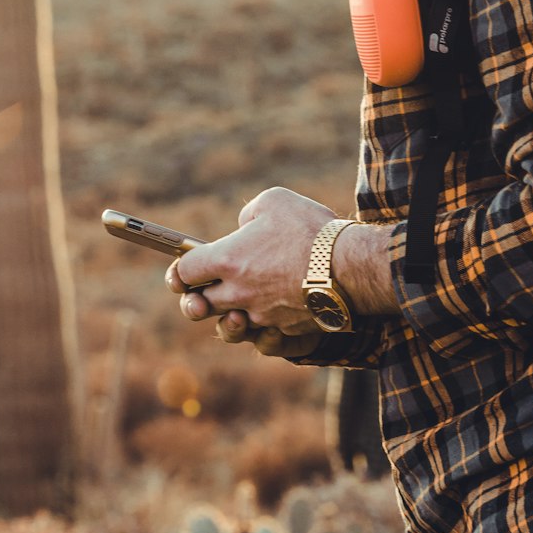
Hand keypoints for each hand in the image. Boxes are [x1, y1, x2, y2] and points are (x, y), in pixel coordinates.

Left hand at [165, 187, 335, 336]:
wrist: (350, 266)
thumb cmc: (310, 228)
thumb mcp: (275, 201)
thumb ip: (249, 215)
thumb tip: (244, 228)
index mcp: (227, 259)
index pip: (186, 272)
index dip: (182, 269)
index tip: (187, 266)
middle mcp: (237, 292)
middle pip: (200, 305)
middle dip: (197, 298)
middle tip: (203, 290)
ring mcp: (259, 314)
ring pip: (230, 322)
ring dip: (230, 312)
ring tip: (242, 299)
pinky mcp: (283, 327)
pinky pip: (262, 330)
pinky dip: (263, 320)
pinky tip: (274, 306)